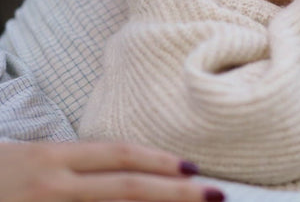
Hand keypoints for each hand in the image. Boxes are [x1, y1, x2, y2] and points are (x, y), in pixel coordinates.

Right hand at [0, 141, 224, 201]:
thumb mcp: (30, 159)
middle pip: (125, 189)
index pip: (118, 156)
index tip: (193, 169)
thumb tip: (124, 169)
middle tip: (215, 195)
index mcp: (50, 159)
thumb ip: (73, 164)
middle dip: (175, 194)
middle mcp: (51, 187)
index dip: (159, 161)